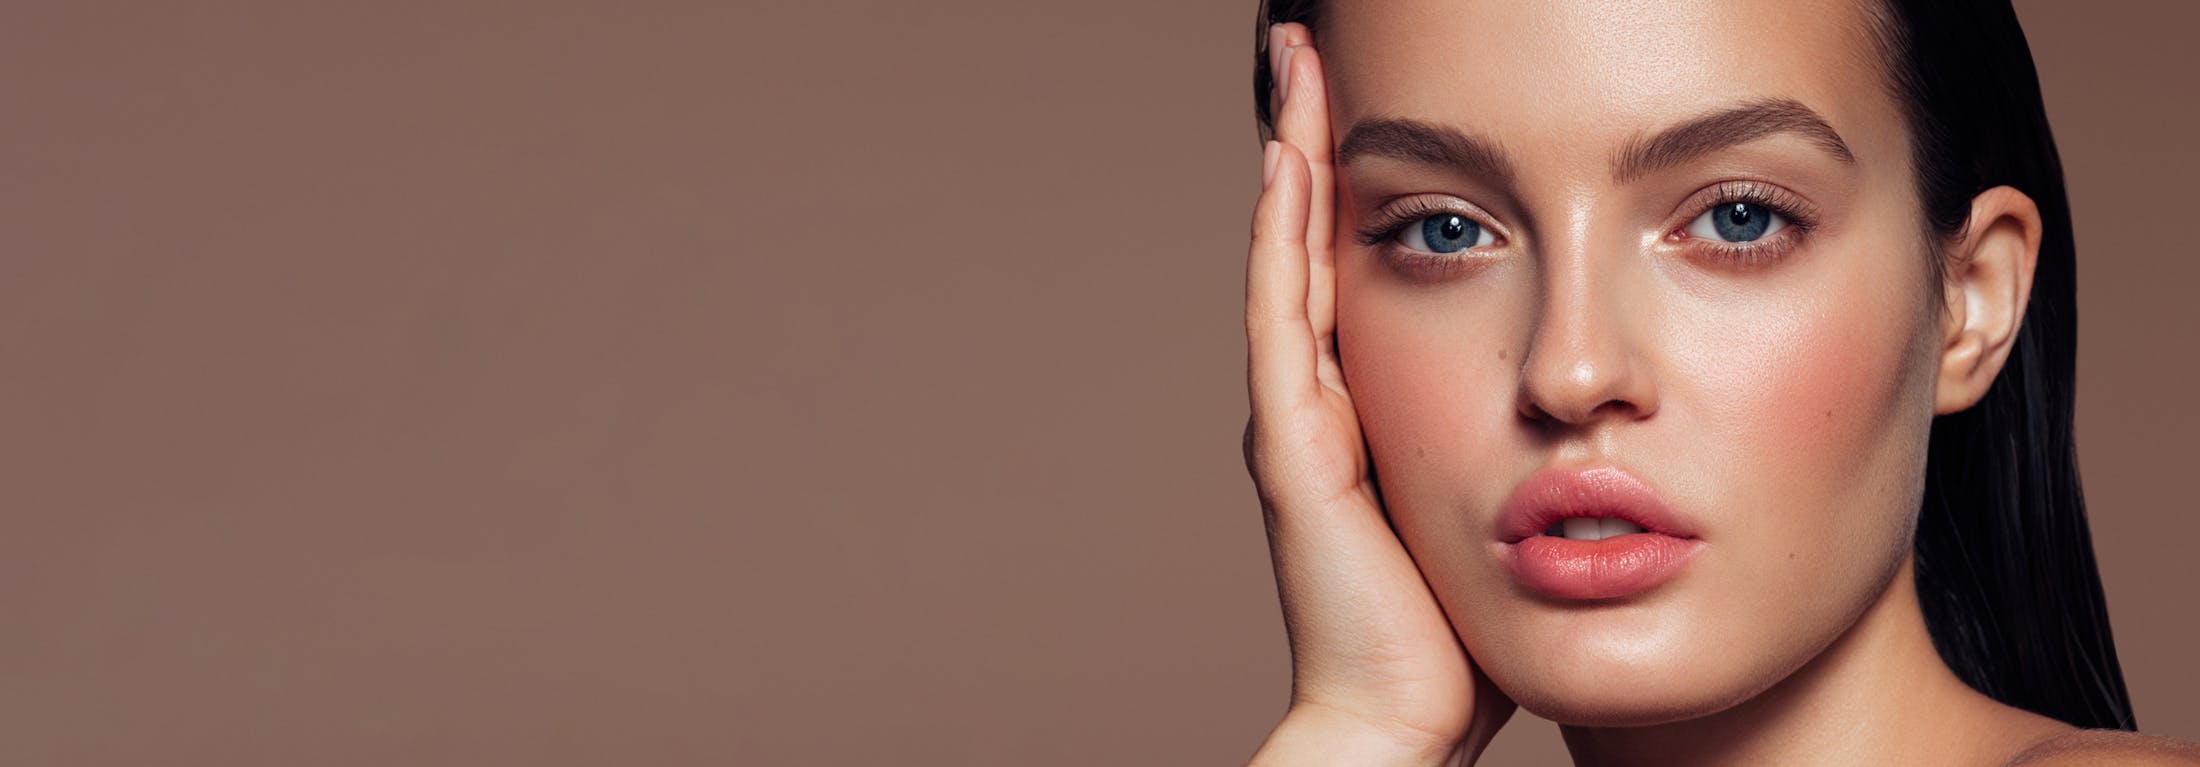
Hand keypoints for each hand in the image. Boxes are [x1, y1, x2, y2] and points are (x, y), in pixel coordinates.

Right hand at [1242, 24, 1512, 766]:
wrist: (1402, 722)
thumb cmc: (1463, 635)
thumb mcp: (1502, 509)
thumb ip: (1522, 448)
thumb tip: (1607, 406)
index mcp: (1366, 409)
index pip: (1354, 264)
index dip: (1357, 177)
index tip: (1376, 92)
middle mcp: (1319, 401)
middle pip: (1312, 240)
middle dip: (1314, 139)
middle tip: (1314, 47)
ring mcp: (1299, 420)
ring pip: (1290, 259)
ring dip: (1294, 157)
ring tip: (1297, 69)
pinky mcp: (1294, 449)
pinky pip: (1285, 319)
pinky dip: (1285, 236)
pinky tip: (1295, 161)